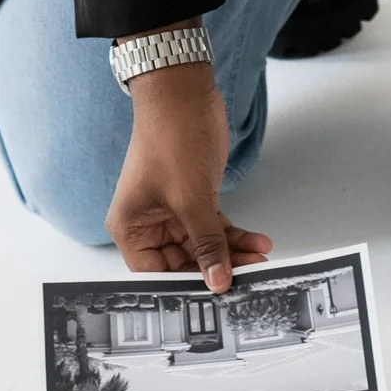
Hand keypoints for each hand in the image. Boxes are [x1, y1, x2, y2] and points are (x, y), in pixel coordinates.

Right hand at [106, 64, 273, 289]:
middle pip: (182, 263)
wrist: (184, 93)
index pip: (155, 274)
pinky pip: (215, 227)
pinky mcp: (195, 198)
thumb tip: (218, 281)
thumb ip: (206, 243)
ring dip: (232, 252)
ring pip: (204, 246)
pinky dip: (236, 235)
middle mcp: (149, 223)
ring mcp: (173, 211)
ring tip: (260, 258)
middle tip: (247, 277)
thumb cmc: (170, 136)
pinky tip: (257, 240)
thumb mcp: (190, 199)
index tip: (213, 297)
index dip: (184, 286)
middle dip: (216, 269)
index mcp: (131, 227)